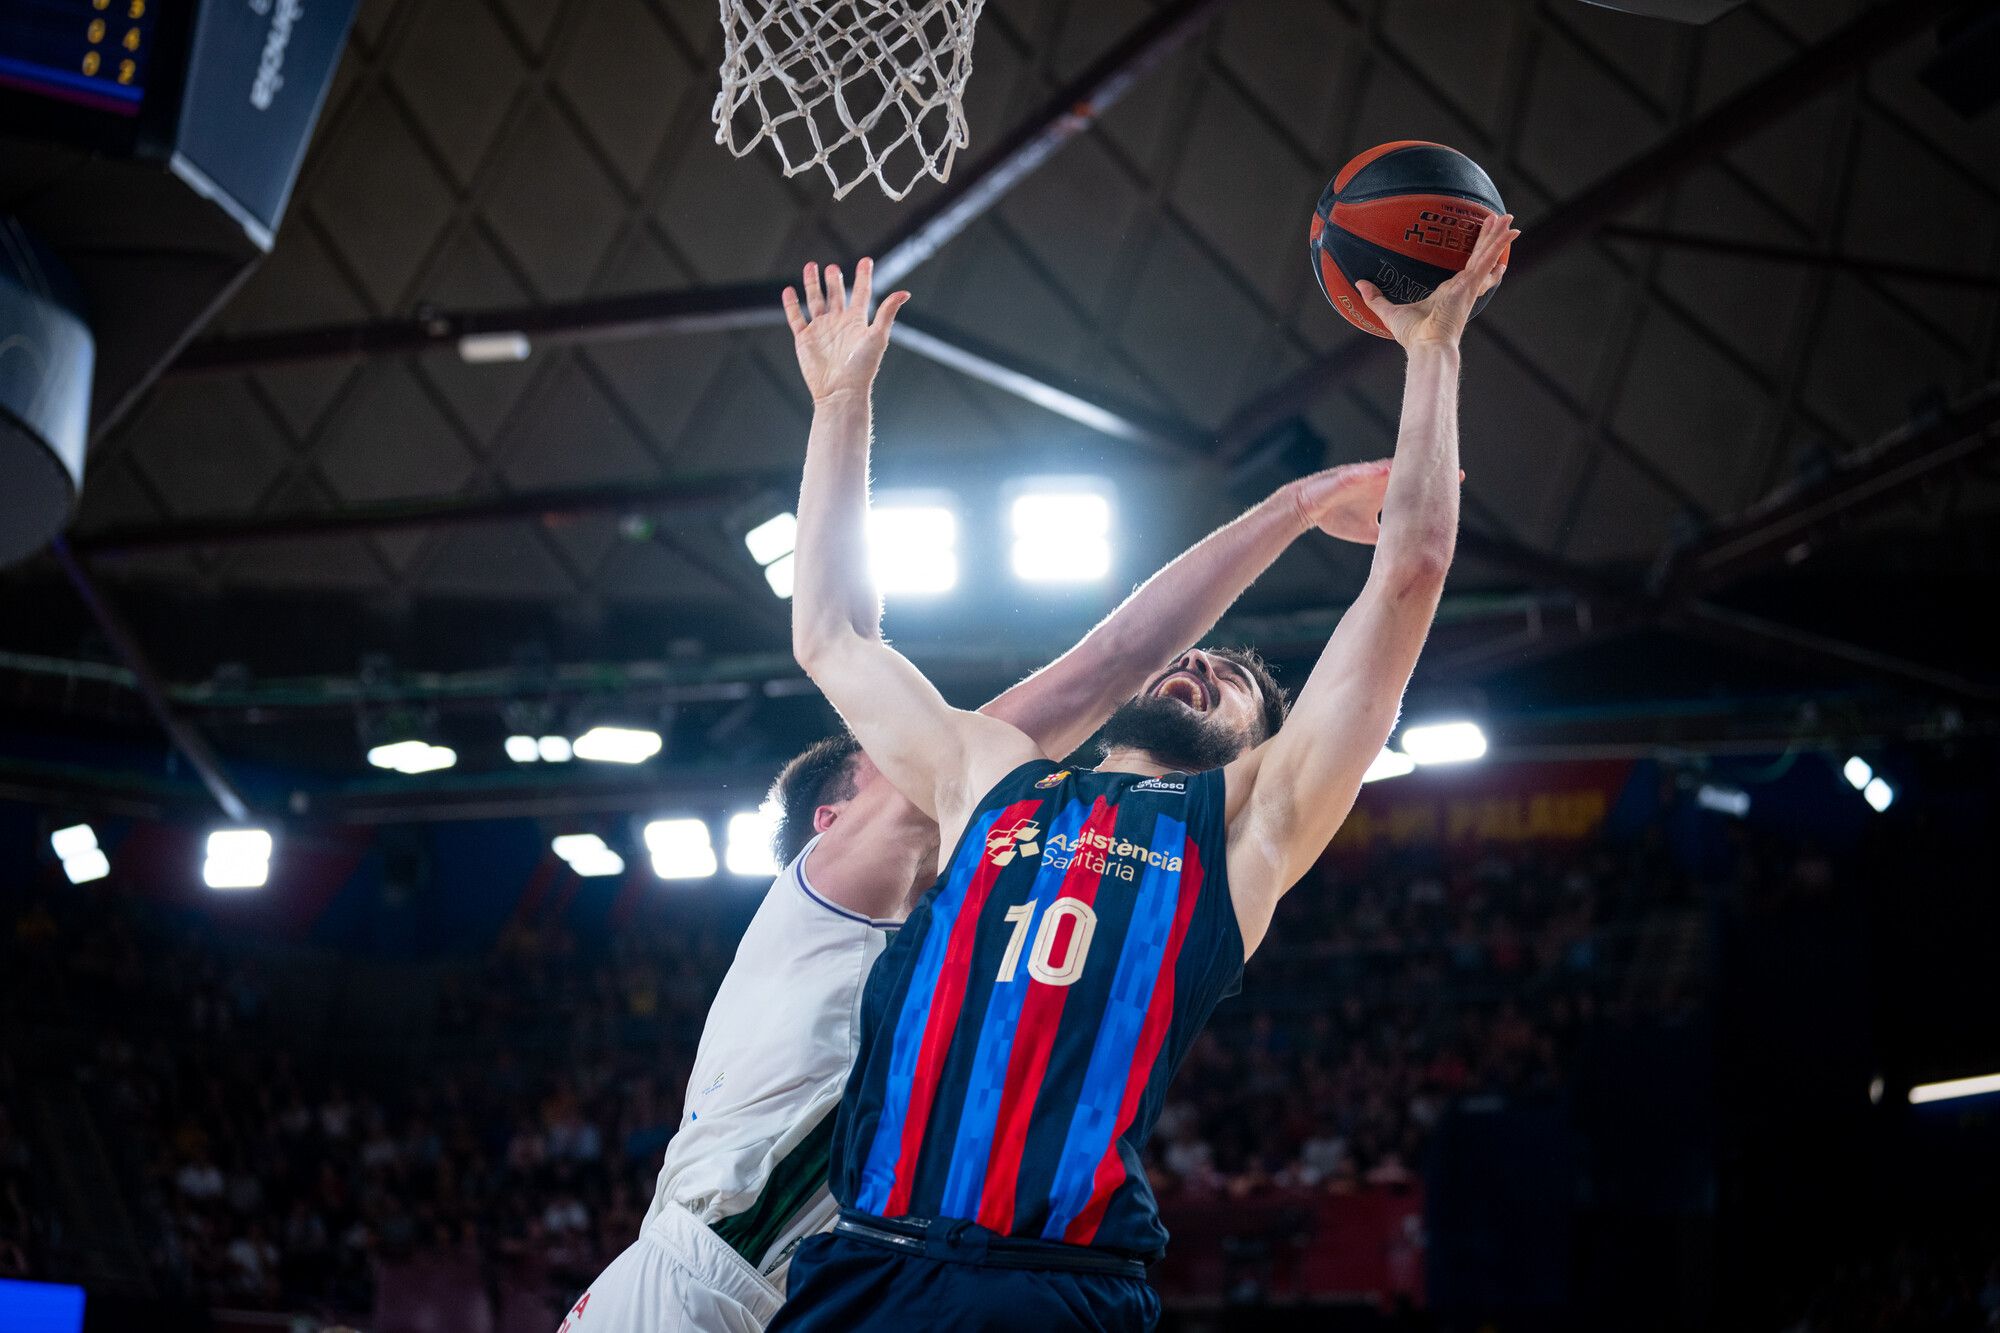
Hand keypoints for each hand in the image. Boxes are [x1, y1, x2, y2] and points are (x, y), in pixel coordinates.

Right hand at [782, 257, 910, 402]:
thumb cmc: (862, 368)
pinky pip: (796, 318)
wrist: (840, 392)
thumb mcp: (877, 337)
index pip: (861, 293)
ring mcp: (821, 330)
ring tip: (810, 266)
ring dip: (812, 284)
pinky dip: (791, 305)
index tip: (866, 260)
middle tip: (833, 267)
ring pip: (815, 301)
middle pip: (836, 295)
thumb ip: (887, 313)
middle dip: (834, 280)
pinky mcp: (805, 339)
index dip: (864, 276)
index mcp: (857, 321)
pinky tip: (789, 291)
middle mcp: (839, 323)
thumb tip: (904, 293)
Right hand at [1287, 459, 1464, 543]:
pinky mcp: (1344, 477)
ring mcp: (1362, 477)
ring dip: (1404, 467)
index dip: (1434, 485)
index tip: (1459, 481)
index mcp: (1384, 492)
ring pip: (1386, 469)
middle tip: (1454, 469)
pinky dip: (1370, 471)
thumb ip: (1386, 537)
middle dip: (1428, 470)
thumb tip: (1404, 552)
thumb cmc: (1336, 516)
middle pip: (1407, 472)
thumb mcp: (1367, 532)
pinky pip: (1358, 473)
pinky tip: (1384, 470)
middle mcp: (1377, 480)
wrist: (1308, 509)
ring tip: (1424, 464)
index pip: (1414, 486)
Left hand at [1357, 212, 1517, 351]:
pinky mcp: (1469, 285)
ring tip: (1510, 219)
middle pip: (1480, 258)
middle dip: (1490, 240)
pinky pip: (1485, 260)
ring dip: (1498, 237)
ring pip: (1486, 255)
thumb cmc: (1413, 336)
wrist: (1427, 346)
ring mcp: (1468, 286)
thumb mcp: (1389, 312)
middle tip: (1501, 221)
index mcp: (1449, 293)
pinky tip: (1507, 233)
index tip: (1484, 249)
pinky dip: (1496, 246)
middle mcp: (1462, 287)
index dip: (1476, 259)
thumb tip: (1360, 285)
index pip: (1467, 271)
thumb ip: (1375, 298)